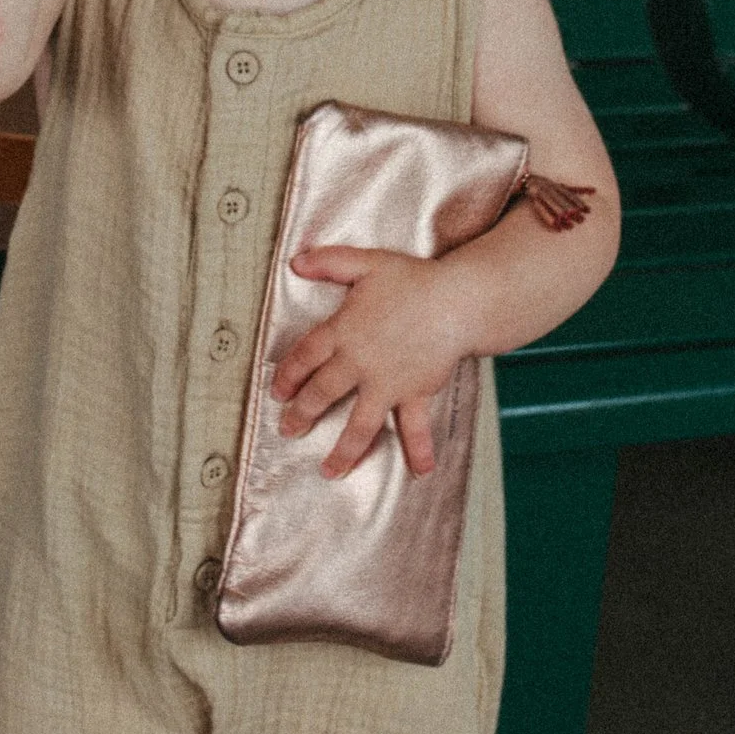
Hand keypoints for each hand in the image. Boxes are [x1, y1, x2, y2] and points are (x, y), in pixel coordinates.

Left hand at [270, 248, 483, 477]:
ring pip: (359, 423)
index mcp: (344, 331)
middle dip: (302, 414)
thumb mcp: (367, 263)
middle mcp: (361, 363)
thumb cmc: (414, 280)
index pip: (305, 356)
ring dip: (344, 450)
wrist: (457, 301)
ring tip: (329, 471)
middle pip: (322, 393)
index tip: (277, 392)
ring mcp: (388, 383)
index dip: (287, 375)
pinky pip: (415, 426)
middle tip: (288, 430)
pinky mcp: (415, 393)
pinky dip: (419, 449)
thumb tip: (295, 262)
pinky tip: (420, 471)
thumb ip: (330, 261)